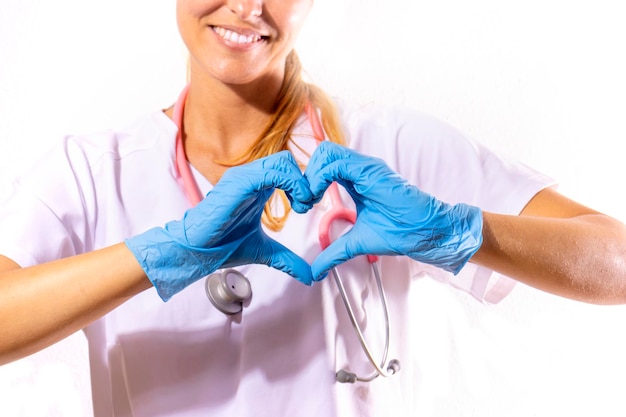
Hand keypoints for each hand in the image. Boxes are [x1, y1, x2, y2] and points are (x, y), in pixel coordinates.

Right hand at [125, 151, 313, 300]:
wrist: (198, 250)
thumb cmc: (223, 245)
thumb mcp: (265, 251)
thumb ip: (287, 259)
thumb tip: (309, 277)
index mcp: (258, 187)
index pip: (288, 169)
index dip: (303, 184)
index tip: (308, 206)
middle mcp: (252, 177)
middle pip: (288, 160)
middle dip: (305, 180)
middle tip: (307, 205)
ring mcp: (245, 177)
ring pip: (283, 161)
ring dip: (300, 182)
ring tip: (302, 206)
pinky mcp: (240, 183)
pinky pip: (271, 172)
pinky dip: (291, 184)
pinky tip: (295, 204)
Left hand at [304, 142, 482, 280]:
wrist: (425, 232)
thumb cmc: (400, 232)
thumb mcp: (357, 243)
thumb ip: (334, 252)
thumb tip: (316, 271)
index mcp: (355, 180)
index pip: (324, 166)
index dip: (308, 181)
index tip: (303, 205)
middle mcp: (359, 169)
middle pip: (322, 153)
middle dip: (306, 174)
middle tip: (304, 201)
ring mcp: (365, 167)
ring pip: (326, 152)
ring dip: (311, 175)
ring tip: (310, 199)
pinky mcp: (370, 171)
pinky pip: (337, 162)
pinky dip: (320, 176)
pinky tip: (319, 196)